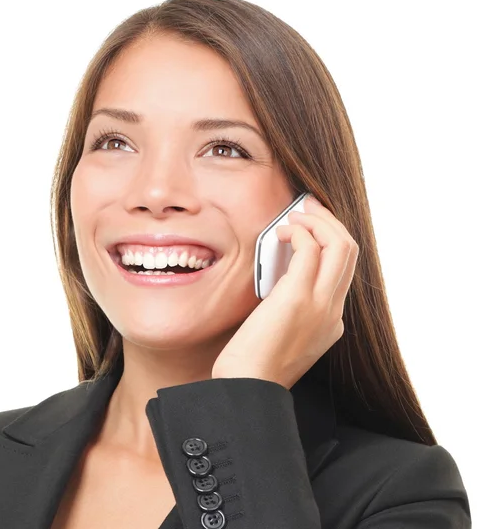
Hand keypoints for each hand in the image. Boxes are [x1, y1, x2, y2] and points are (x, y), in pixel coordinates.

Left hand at [211, 195, 358, 388]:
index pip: (343, 269)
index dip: (329, 239)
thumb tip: (278, 278)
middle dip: (329, 221)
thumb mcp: (282, 335)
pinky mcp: (300, 298)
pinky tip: (281, 233)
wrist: (248, 390)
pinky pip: (312, 249)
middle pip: (350, 251)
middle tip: (306, 208)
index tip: (310, 224)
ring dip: (317, 221)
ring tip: (294, 217)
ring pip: (341, 244)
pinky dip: (300, 232)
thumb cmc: (254, 365)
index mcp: (331, 321)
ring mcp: (322, 305)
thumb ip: (289, 307)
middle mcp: (334, 311)